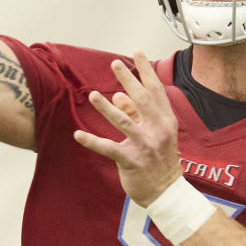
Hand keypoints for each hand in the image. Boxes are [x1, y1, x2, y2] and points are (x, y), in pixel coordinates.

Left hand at [73, 51, 182, 206]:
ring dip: (107, 108)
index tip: (138, 53)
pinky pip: (109, 148)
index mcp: (165, 120)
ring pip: (124, 122)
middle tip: (115, 64)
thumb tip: (118, 95)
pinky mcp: (132, 161)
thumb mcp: (154, 133)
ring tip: (93, 95)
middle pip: (142, 100)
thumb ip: (136, 114)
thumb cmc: (160, 160)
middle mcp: (158, 130)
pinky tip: (79, 134)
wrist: (167, 192)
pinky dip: (93, 141)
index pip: (156, 90)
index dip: (147, 71)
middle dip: (128, 79)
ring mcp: (146, 146)